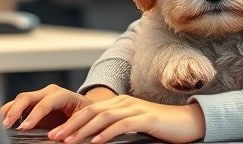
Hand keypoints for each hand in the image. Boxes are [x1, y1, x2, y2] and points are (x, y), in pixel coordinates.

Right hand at [0, 84, 91, 130]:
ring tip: (1, 125)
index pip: (46, 103)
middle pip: (27, 97)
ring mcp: (39, 96)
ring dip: (8, 112)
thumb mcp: (79, 121)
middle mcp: (49, 92)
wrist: (85, 109)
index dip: (34, 115)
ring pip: (19, 100)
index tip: (25, 127)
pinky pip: (17, 105)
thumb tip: (56, 137)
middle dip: (16, 110)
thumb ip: (67, 128)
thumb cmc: (83, 115)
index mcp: (63, 95)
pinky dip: (9, 113)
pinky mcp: (32, 103)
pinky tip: (3, 123)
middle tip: (7, 125)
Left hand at [47, 95, 204, 143]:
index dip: (71, 121)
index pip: (90, 110)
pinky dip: (107, 133)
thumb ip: (115, 127)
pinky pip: (123, 124)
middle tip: (54, 137)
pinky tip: (96, 142)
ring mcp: (136, 108)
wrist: (188, 123)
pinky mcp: (147, 118)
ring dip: (84, 130)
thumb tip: (94, 139)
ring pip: (103, 117)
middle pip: (92, 111)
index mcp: (120, 103)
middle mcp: (125, 102)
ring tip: (69, 141)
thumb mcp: (133, 125)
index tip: (55, 134)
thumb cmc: (160, 127)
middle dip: (71, 125)